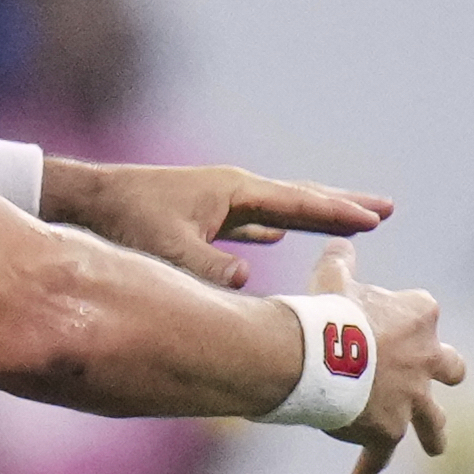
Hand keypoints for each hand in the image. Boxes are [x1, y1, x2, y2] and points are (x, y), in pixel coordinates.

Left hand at [41, 161, 388, 287]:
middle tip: (386, 208)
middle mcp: (232, 190)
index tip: (377, 218)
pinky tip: (278, 238)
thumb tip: (246, 283)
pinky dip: (271, 227)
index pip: (298, 204)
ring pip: (278, 209)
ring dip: (312, 215)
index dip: (338, 214)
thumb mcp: (168, 248)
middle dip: (341, 206)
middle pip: (299, 199)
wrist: (86, 200)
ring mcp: (217, 200)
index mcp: (233, 192)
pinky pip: (248, 221)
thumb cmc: (126, 221)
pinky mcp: (200, 214)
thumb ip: (207, 268)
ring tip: (347, 218)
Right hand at [313, 241, 463, 473]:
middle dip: (443, 373)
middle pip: (450, 367)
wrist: (318, 355)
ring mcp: (412, 398)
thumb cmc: (326, 310)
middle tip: (439, 378)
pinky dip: (370, 466)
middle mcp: (425, 359)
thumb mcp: (333, 275)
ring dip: (434, 432)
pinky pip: (382, 454)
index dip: (404, 319)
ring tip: (436, 445)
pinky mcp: (390, 430)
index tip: (379, 322)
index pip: (423, 312)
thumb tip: (343, 242)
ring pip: (434, 420)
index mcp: (419, 315)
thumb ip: (342, 259)